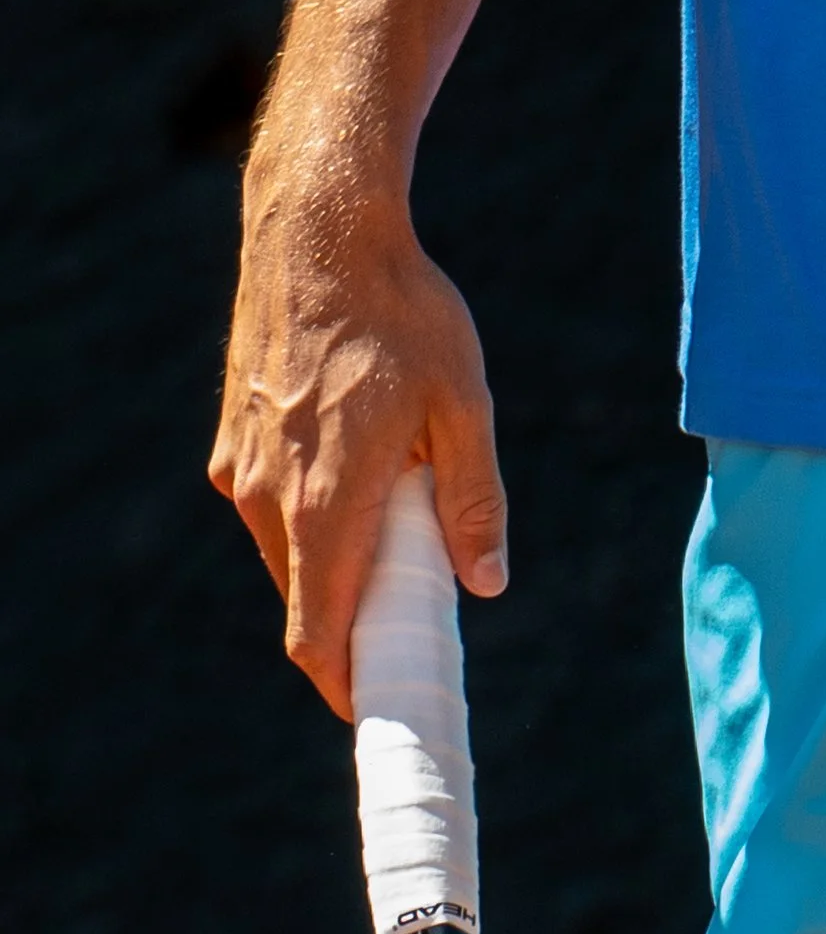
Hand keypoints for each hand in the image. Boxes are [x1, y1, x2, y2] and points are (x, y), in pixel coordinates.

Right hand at [210, 157, 507, 719]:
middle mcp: (266, 498)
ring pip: (288, 547)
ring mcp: (241, 467)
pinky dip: (311, 505)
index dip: (345, 683)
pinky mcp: (231, 437)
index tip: (379, 704)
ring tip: (401, 502)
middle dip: (357, 613)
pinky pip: (270, 499)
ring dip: (336, 551)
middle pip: (307, 597)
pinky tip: (359, 451)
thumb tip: (487, 585)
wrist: (318, 229)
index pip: (318, 635)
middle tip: (418, 602)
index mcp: (325, 504)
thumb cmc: (401, 312)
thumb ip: (474, 500)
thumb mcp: (463, 404)